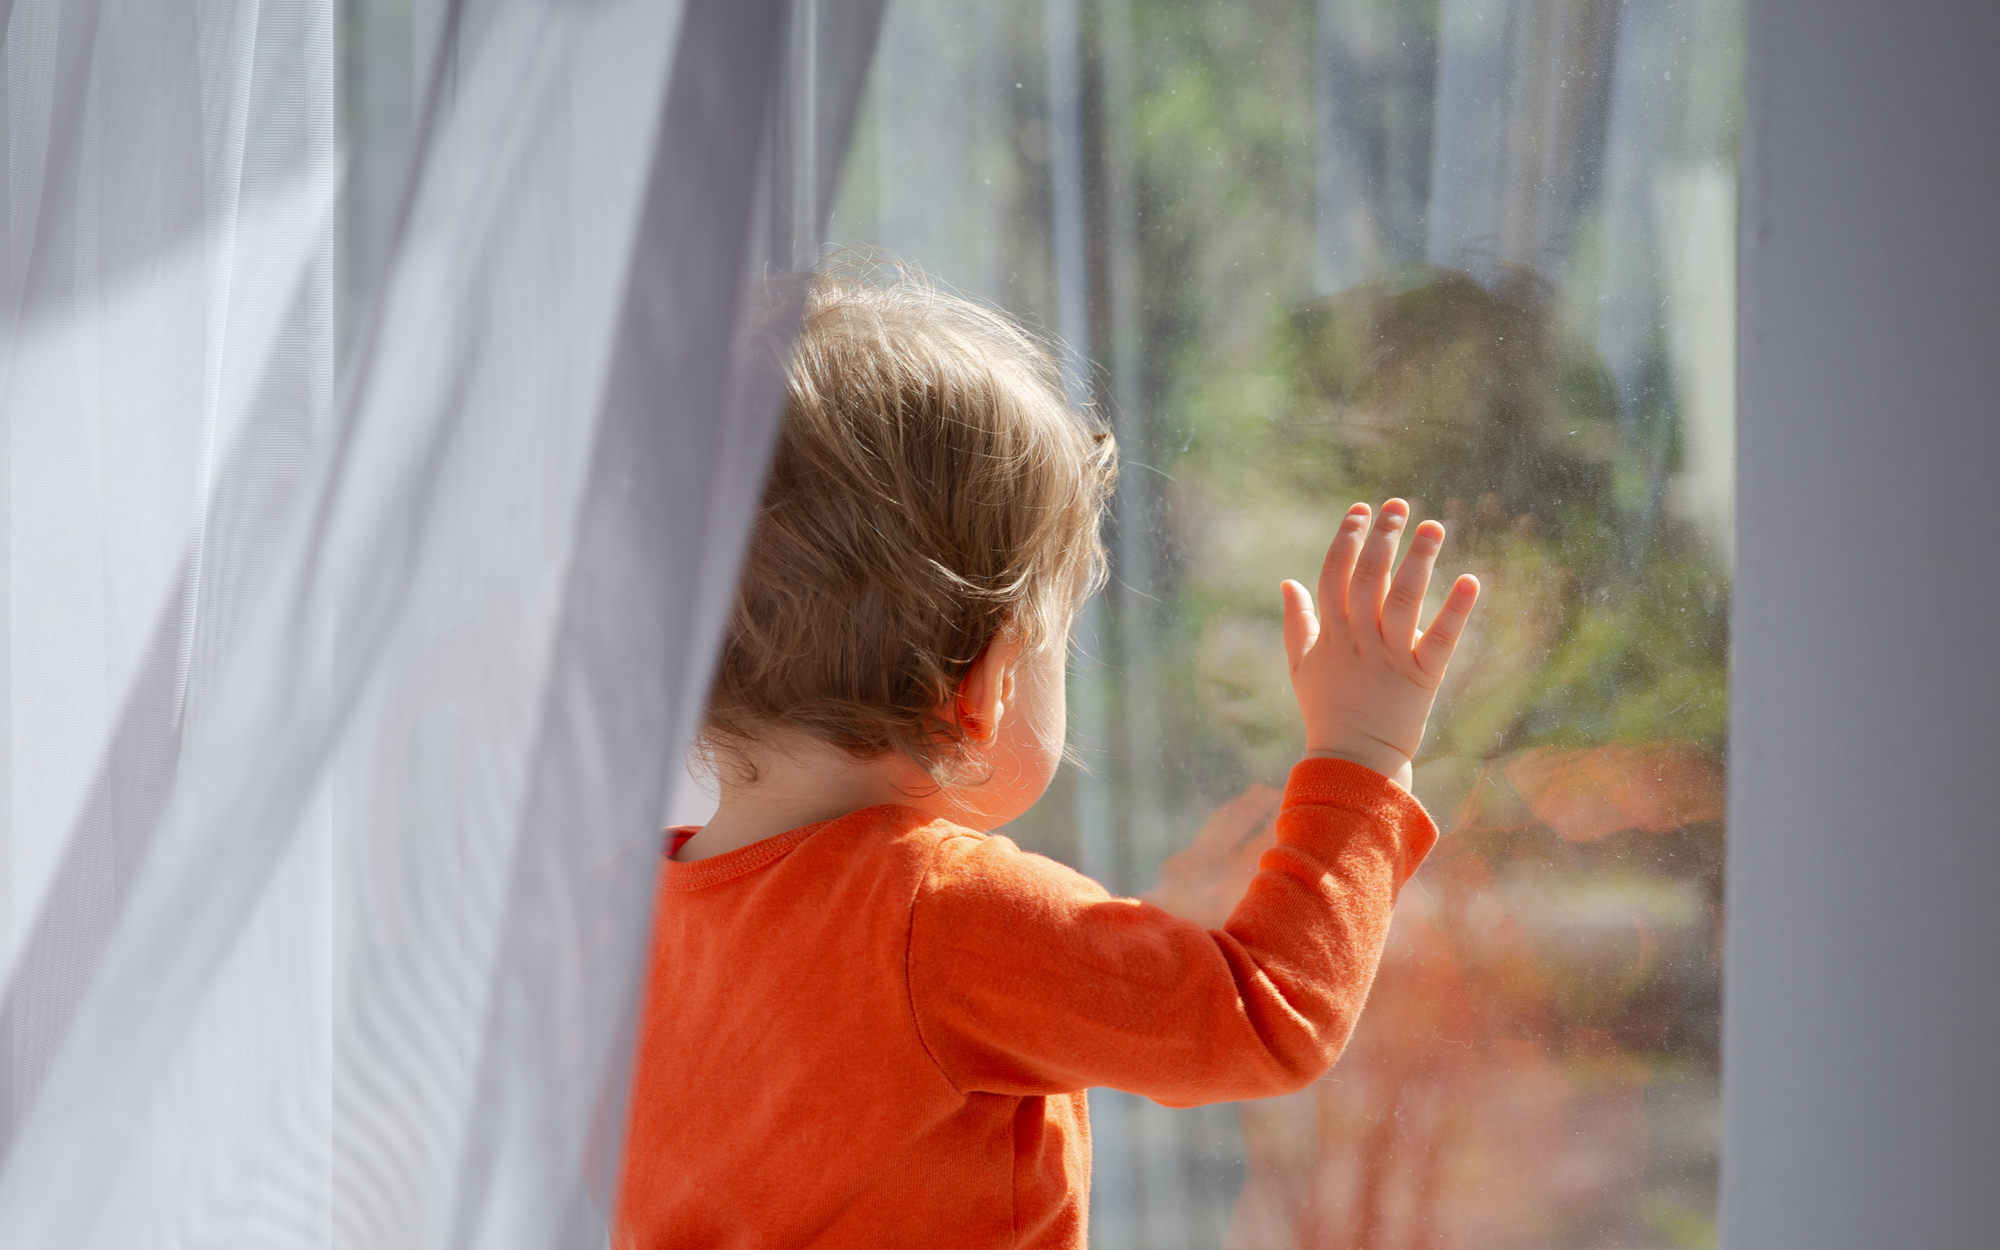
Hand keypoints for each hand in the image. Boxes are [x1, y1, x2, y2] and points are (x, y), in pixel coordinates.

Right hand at [1280, 499, 1479, 789]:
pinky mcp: (1422, 677)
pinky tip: (1470, 581)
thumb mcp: (1302, 666)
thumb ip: (1297, 622)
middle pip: (1368, 578)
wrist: (1355, 762)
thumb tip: (1288, 582)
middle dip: (1383, 537)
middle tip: (1399, 505)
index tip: (1360, 509)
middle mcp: (1358, 641)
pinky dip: (1456, 611)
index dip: (1346, 538)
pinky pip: (1440, 639)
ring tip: (1434, 526)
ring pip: (1402, 600)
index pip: (1334, 574)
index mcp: (1330, 634)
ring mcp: (1390, 658)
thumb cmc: (1328, 711)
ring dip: (1418, 561)